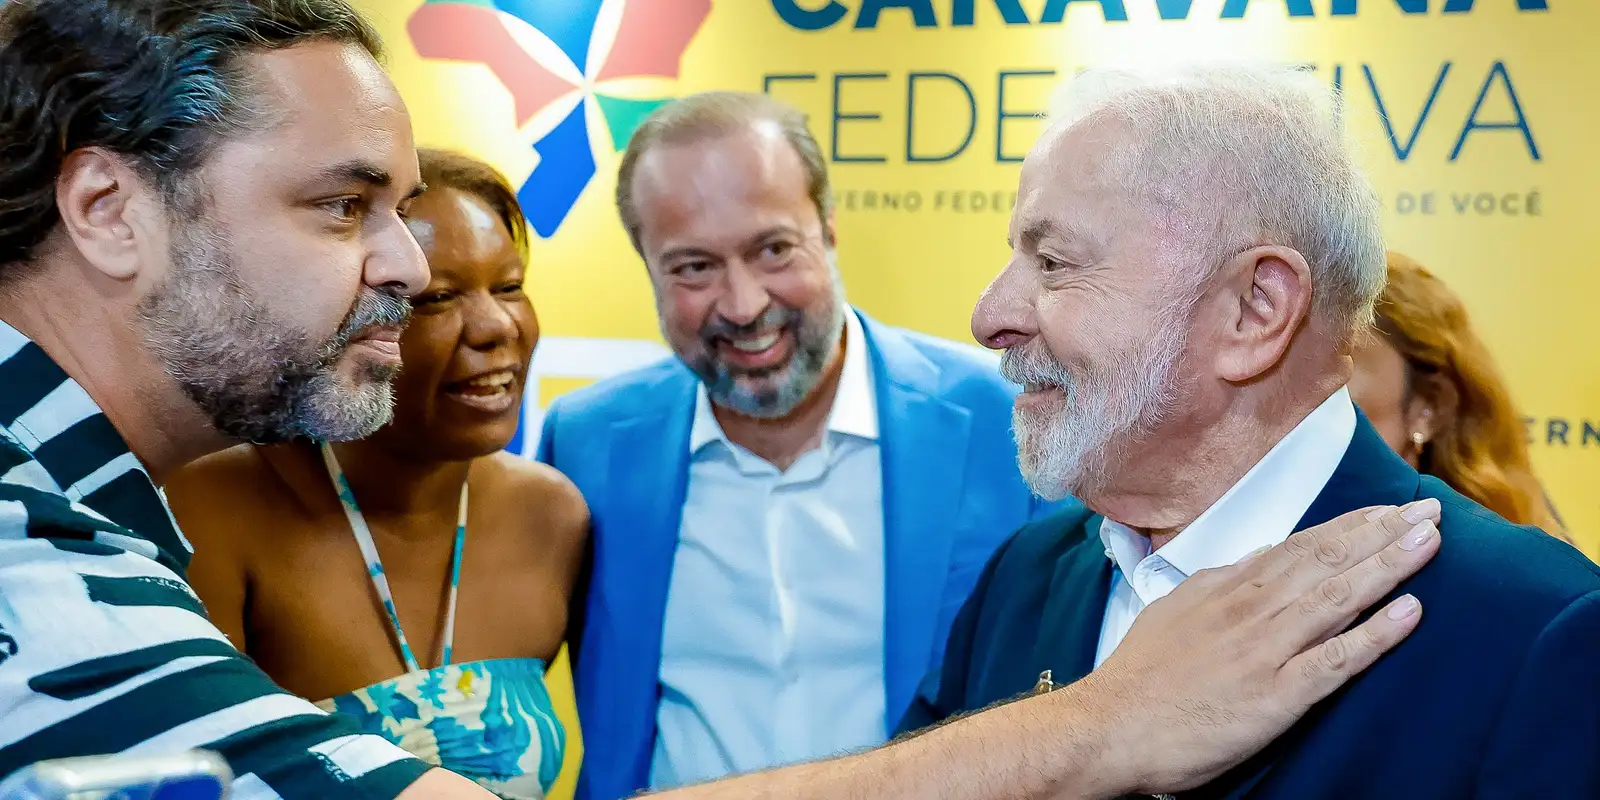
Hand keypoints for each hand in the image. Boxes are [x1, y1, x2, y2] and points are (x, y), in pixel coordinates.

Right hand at [1078, 500, 1440, 795]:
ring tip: (1428, 543)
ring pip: (1338, 597)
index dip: (1350, 526)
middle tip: (1428, 512)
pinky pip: (1336, 660)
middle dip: (1382, 534)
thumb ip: (1220, 584)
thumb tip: (1257, 558)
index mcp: (1228, 587)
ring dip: (1388, 567)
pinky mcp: (1276, 695)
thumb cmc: (1140, 675)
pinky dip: (1375, 634)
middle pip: (1328, 561)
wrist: (1111, 725)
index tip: (1388, 510)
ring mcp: (1266, 650)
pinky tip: (1409, 612)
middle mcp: (1252, 609)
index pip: (1300, 546)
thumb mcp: (1175, 609)